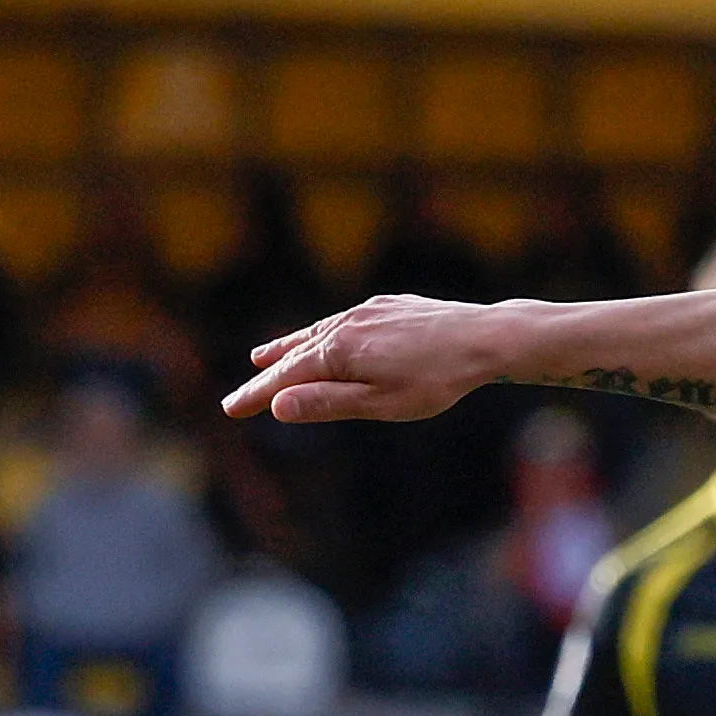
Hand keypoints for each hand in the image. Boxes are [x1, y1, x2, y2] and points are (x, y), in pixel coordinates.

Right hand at [224, 296, 507, 425]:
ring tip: (263, 356)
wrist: (484, 337)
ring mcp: (365, 312)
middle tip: (239, 395)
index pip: (285, 378)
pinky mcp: (387, 306)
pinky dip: (321, 333)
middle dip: (266, 376)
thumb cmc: (437, 379)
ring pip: (316, 333)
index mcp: (337, 352)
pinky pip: (342, 322)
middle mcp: (344, 325)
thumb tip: (279, 405)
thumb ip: (329, 403)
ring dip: (287, 347)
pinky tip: (324, 337)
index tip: (230, 409)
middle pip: (295, 355)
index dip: (256, 395)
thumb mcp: (383, 402)